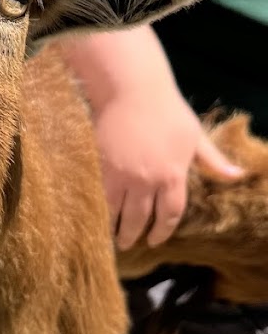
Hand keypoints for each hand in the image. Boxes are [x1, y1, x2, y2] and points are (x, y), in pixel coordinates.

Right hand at [93, 84, 243, 249]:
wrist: (131, 90)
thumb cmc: (167, 111)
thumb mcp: (195, 136)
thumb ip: (213, 161)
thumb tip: (238, 176)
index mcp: (172, 175)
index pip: (169, 215)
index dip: (162, 231)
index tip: (155, 240)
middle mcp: (146, 181)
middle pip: (139, 220)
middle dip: (134, 236)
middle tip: (129, 243)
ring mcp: (120, 175)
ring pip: (115, 213)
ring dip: (113, 229)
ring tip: (111, 236)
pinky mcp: (99, 167)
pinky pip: (98, 197)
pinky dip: (97, 211)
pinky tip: (96, 216)